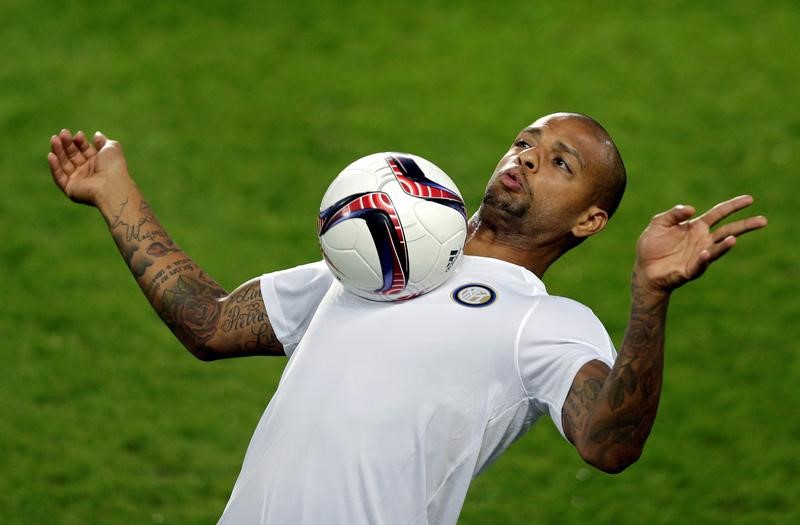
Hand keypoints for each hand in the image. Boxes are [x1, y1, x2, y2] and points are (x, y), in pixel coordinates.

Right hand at [48, 129, 130, 206]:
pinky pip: (59, 177)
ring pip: (64, 164)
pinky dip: (54, 166)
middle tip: (62, 133)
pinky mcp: (70, 189)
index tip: (79, 134)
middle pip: (73, 155)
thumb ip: (103, 141)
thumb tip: (97, 134)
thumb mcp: (112, 148)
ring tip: (54, 139)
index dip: (80, 141)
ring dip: (58, 151)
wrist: (111, 186)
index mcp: (98, 163)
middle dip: (67, 144)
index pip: (84, 149)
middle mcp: (88, 172)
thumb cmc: (114, 166)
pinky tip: (51, 155)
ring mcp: (79, 181)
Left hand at [634, 195, 766, 294]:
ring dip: (725, 245)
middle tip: (763, 220)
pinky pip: (700, 264)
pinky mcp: (691, 270)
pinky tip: (705, 253)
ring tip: (733, 239)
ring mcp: (699, 255)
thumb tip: (691, 209)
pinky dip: (704, 259)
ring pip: (718, 249)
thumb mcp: (659, 223)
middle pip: (728, 230)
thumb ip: (673, 214)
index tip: (749, 199)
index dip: (733, 206)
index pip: (719, 213)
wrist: (645, 270)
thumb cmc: (652, 246)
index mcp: (696, 226)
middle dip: (745, 225)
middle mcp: (702, 240)